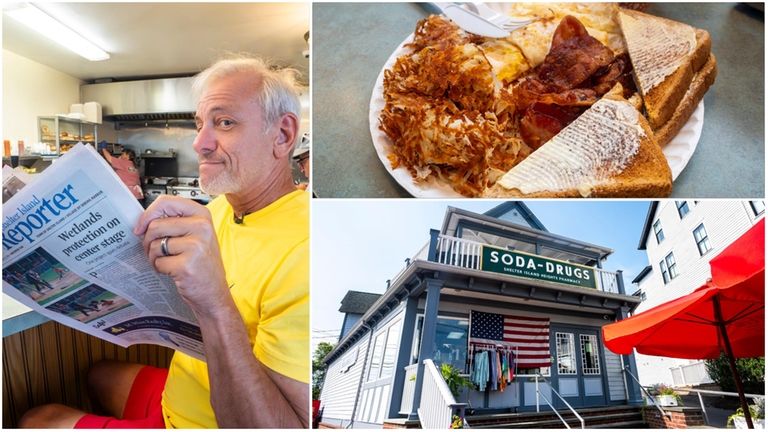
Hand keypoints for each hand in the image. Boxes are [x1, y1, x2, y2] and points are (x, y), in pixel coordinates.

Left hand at [133, 195, 231, 318]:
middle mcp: (202, 227)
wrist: (214, 291)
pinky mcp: (186, 264)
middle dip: (149, 241)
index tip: (141, 226)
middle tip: (158, 251)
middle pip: (155, 225)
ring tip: (168, 262)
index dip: (148, 214)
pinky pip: (158, 262)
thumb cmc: (202, 263)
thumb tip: (144, 220)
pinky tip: (173, 271)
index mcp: (202, 215)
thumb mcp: (195, 235)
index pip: (166, 202)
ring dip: (154, 256)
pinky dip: (160, 269)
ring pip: (154, 244)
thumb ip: (175, 222)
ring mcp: (196, 246)